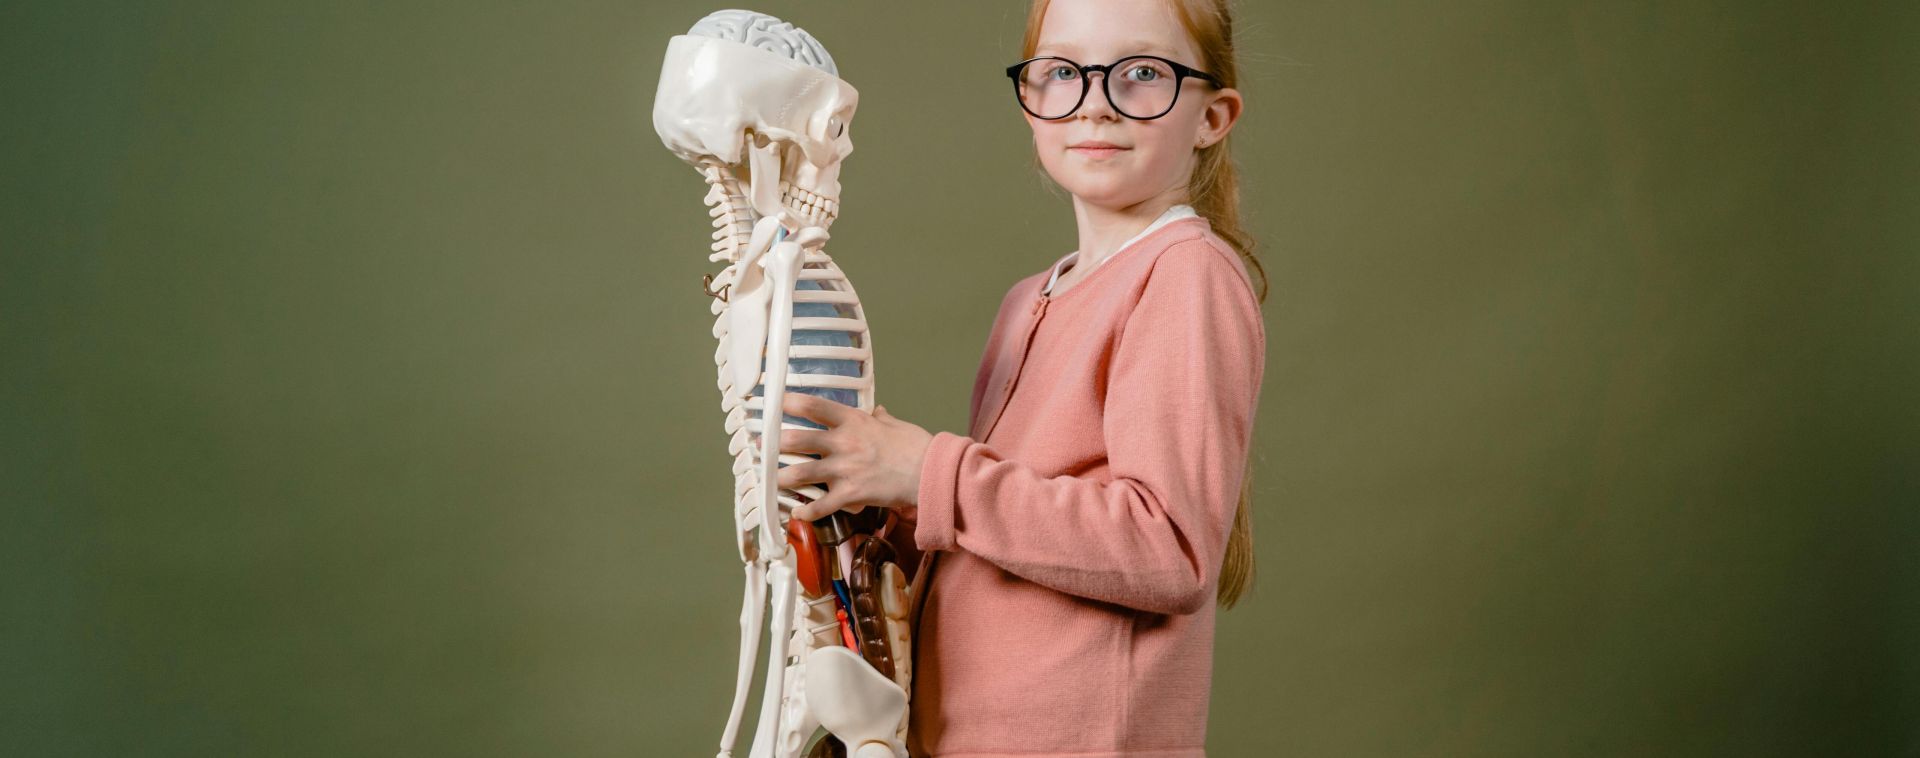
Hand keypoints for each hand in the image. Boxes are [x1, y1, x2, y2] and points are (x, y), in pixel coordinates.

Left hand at [774, 393, 934, 521]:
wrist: (930, 473)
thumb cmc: (916, 447)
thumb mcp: (895, 425)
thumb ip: (880, 418)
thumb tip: (877, 411)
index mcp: (853, 421)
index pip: (814, 406)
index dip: (789, 402)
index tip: (774, 402)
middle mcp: (843, 443)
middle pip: (797, 440)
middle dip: (775, 443)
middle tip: (763, 445)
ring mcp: (845, 470)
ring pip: (801, 474)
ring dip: (782, 478)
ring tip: (771, 480)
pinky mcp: (851, 494)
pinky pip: (821, 506)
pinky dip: (806, 512)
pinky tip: (797, 514)